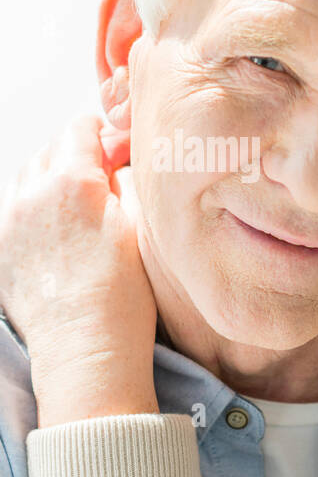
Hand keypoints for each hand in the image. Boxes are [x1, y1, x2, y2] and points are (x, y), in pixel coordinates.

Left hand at [0, 116, 158, 425]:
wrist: (85, 348)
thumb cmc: (125, 294)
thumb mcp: (145, 227)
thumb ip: (130, 181)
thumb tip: (119, 161)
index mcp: (73, 181)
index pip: (81, 128)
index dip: (103, 131)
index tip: (117, 144)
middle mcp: (33, 193)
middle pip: (50, 149)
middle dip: (75, 153)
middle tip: (104, 174)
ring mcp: (10, 221)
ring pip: (26, 177)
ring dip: (51, 179)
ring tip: (79, 203)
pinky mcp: (1, 248)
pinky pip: (14, 210)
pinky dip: (34, 208)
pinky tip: (58, 230)